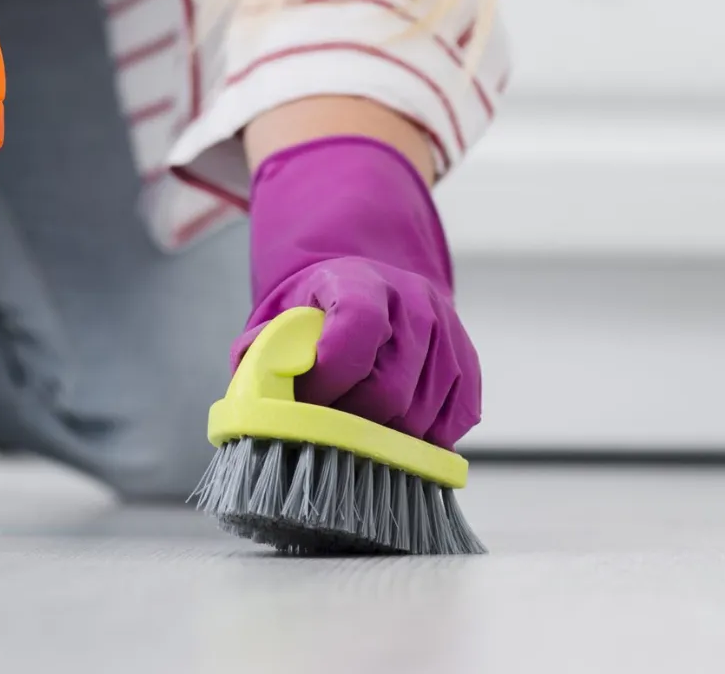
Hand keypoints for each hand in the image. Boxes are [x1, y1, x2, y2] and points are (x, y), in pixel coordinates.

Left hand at [233, 135, 479, 447]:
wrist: (371, 288)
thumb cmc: (317, 315)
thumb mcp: (278, 320)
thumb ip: (261, 353)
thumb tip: (257, 400)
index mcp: (361, 281)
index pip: (358, 329)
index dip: (329, 378)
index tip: (304, 402)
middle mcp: (414, 302)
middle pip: (391, 388)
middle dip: (352, 423)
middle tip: (326, 429)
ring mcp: (448, 332)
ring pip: (422, 415)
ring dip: (385, 439)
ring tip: (355, 433)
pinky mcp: (468, 363)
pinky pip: (454, 423)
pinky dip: (423, 442)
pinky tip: (394, 433)